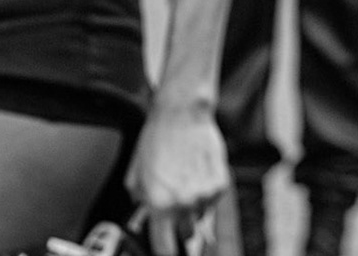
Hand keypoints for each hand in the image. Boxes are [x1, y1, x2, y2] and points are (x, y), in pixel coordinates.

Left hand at [126, 101, 229, 255]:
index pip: (164, 247)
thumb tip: (144, 216)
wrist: (181, 115)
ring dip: (192, 207)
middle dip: (179, 226)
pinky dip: (205, 192)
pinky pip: (212, 200)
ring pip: (200, 216)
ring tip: (184, 181)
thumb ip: (141, 202)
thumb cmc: (157, 140)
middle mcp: (184, 203)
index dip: (165, 251)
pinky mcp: (221, 184)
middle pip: (186, 236)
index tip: (166, 251)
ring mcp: (205, 195)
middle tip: (173, 207)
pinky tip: (196, 173)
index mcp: (160, 204)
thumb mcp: (136, 175)